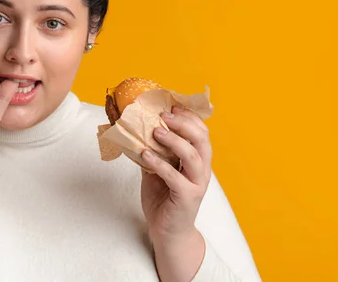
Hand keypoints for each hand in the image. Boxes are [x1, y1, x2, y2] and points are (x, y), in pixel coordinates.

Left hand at [140, 105, 211, 241]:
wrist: (167, 232)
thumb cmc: (163, 198)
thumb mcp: (155, 169)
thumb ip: (153, 151)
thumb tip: (135, 129)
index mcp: (197, 160)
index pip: (201, 132)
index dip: (188, 117)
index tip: (171, 106)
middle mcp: (202, 169)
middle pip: (202, 139)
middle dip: (183, 124)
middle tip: (164, 116)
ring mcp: (197, 184)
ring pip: (193, 156)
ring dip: (174, 141)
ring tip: (156, 132)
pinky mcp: (188, 197)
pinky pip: (175, 177)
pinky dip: (159, 164)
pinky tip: (145, 155)